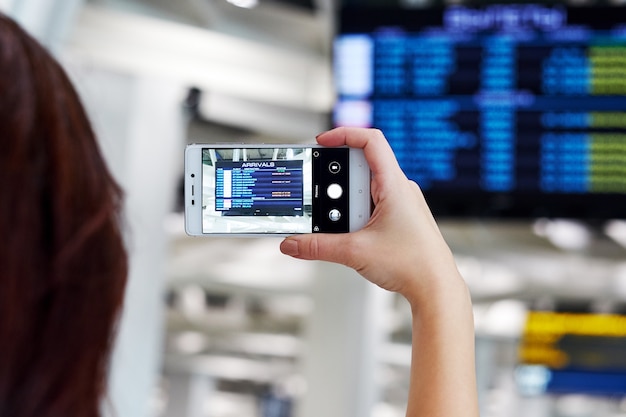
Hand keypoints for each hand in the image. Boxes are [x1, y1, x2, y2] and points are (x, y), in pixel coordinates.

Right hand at [279, 127, 461, 304]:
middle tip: (324, 202)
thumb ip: (318, 247)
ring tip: (345, 228)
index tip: (322, 142)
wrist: (436, 287)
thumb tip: (293, 243)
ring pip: (364, 190)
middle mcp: (399, 189)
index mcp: (394, 185)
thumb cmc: (414, 264)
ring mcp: (400, 203)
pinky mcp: (398, 218)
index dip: (344, 134)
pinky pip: (371, 206)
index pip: (371, 141)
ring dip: (347, 206)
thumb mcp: (355, 253)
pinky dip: (356, 216)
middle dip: (338, 184)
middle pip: (360, 168)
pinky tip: (353, 235)